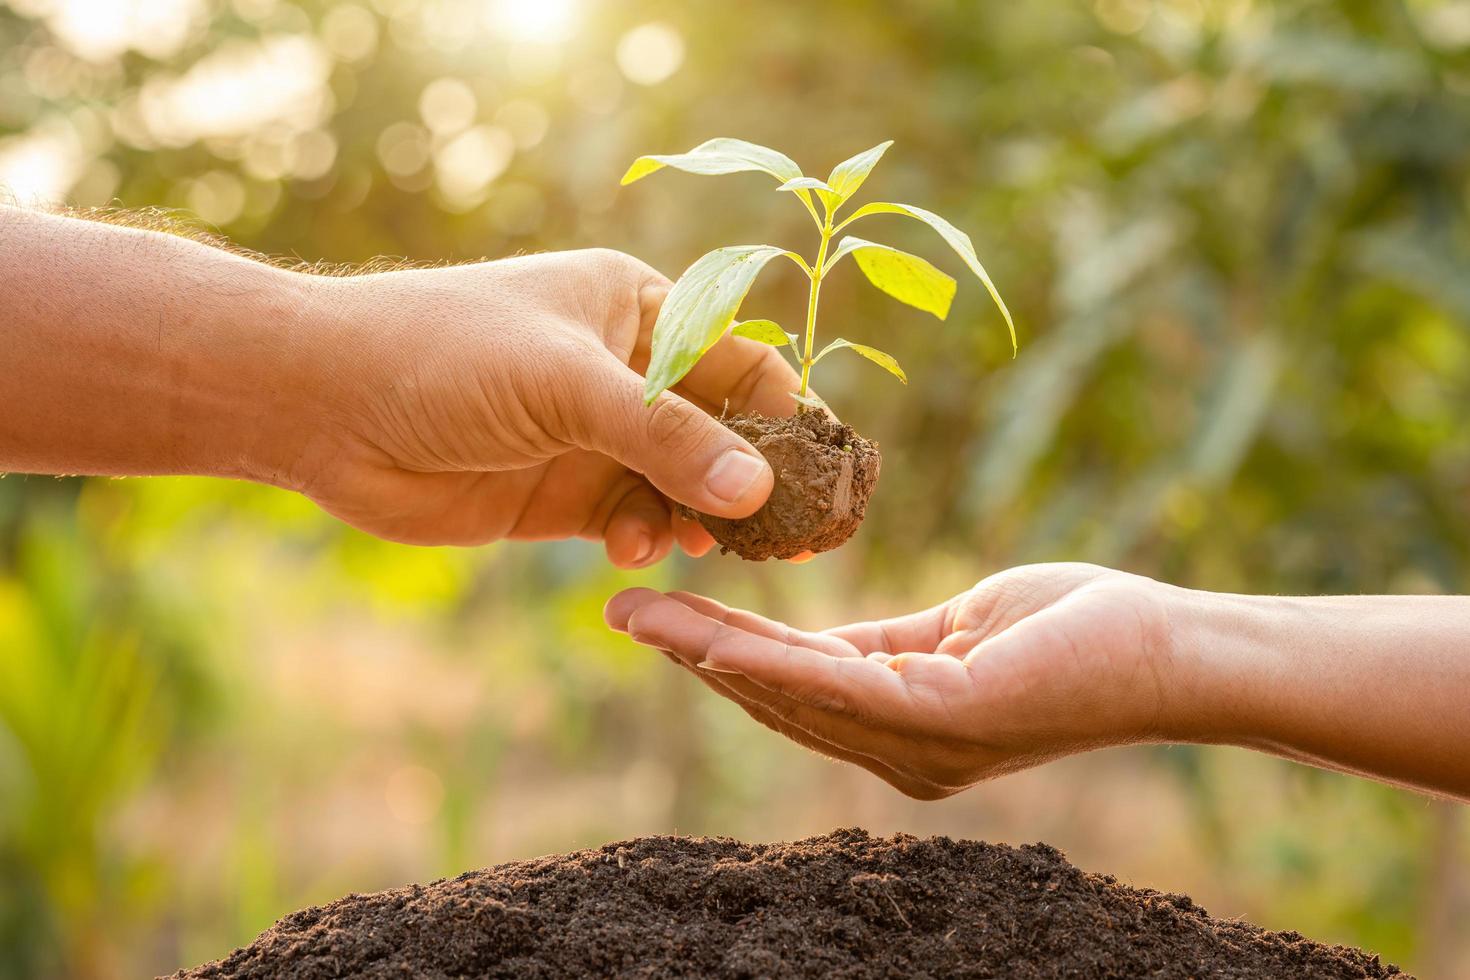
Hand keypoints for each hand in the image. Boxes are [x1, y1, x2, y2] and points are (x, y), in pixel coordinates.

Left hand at [280, 249, 800, 562]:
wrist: (321, 405)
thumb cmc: (443, 357)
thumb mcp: (567, 386)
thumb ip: (665, 439)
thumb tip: (759, 491)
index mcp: (636, 308)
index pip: (740, 358)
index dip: (786, 415)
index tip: (823, 476)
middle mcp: (624, 369)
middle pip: (720, 429)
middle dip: (749, 480)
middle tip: (784, 536)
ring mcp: (593, 435)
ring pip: (680, 484)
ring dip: (695, 516)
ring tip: (697, 544)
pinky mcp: (561, 494)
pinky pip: (632, 519)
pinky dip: (646, 538)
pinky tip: (633, 550)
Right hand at [605, 563, 1178, 798]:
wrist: (1168, 646)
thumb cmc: (1076, 630)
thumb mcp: (955, 632)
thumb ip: (886, 647)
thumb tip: (818, 645)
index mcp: (901, 730)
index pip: (794, 690)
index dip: (721, 656)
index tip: (658, 618)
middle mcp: (900, 755)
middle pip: (775, 699)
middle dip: (693, 656)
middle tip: (622, 612)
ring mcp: (920, 747)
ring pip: (790, 695)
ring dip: (708, 654)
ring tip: (644, 615)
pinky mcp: (944, 721)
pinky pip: (837, 687)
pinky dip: (767, 662)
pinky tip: (712, 636)